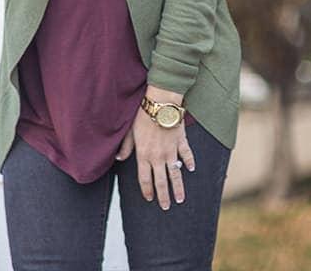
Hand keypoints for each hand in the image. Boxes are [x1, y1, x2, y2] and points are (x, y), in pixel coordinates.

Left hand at [115, 91, 195, 209]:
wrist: (160, 105)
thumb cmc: (141, 116)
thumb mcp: (129, 131)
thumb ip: (126, 146)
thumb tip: (119, 159)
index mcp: (144, 155)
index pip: (144, 177)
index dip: (147, 189)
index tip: (149, 198)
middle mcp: (158, 157)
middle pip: (161, 181)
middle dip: (163, 195)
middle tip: (166, 207)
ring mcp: (171, 151)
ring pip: (176, 174)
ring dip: (178, 187)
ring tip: (180, 199)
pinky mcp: (181, 142)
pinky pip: (187, 155)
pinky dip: (189, 162)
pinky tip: (191, 169)